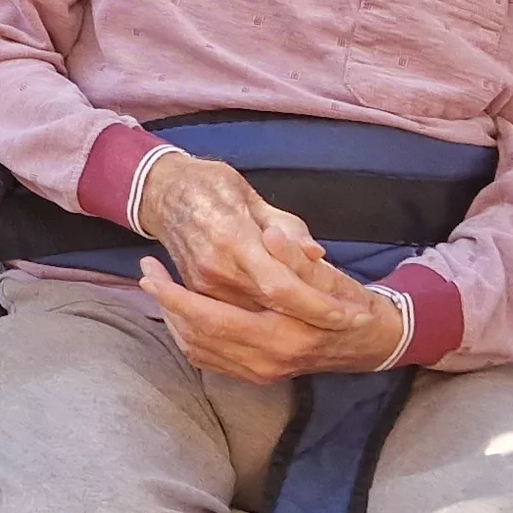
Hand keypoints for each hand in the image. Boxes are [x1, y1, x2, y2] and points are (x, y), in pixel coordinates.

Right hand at [133, 149, 355, 328]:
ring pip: (256, 320)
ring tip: (333, 323)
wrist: (162, 193)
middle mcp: (216, 269)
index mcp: (233, 238)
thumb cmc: (211, 186)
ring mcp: (203, 286)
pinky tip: (295, 322)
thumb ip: (287, 228)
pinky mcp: (197, 294)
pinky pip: (239, 317)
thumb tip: (316, 254)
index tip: (348, 314)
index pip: (281, 286)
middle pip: (271, 311)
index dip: (317, 305)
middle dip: (314, 322)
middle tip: (350, 324)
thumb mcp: (251, 195)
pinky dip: (268, 324)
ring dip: (294, 326)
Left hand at [134, 258, 406, 380]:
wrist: (368, 342)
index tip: (153, 271)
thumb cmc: (348, 300)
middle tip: (147, 274)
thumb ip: (296, 255)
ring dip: (173, 320)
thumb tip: (269, 235)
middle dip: (166, 305)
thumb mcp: (328, 272)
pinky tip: (181, 312)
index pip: (214, 318)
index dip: (176, 296)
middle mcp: (269, 359)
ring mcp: (263, 372)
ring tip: (159, 288)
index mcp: (284, 332)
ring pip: (199, 350)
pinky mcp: (259, 376)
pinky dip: (188, 336)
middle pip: (198, 336)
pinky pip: (210, 360)